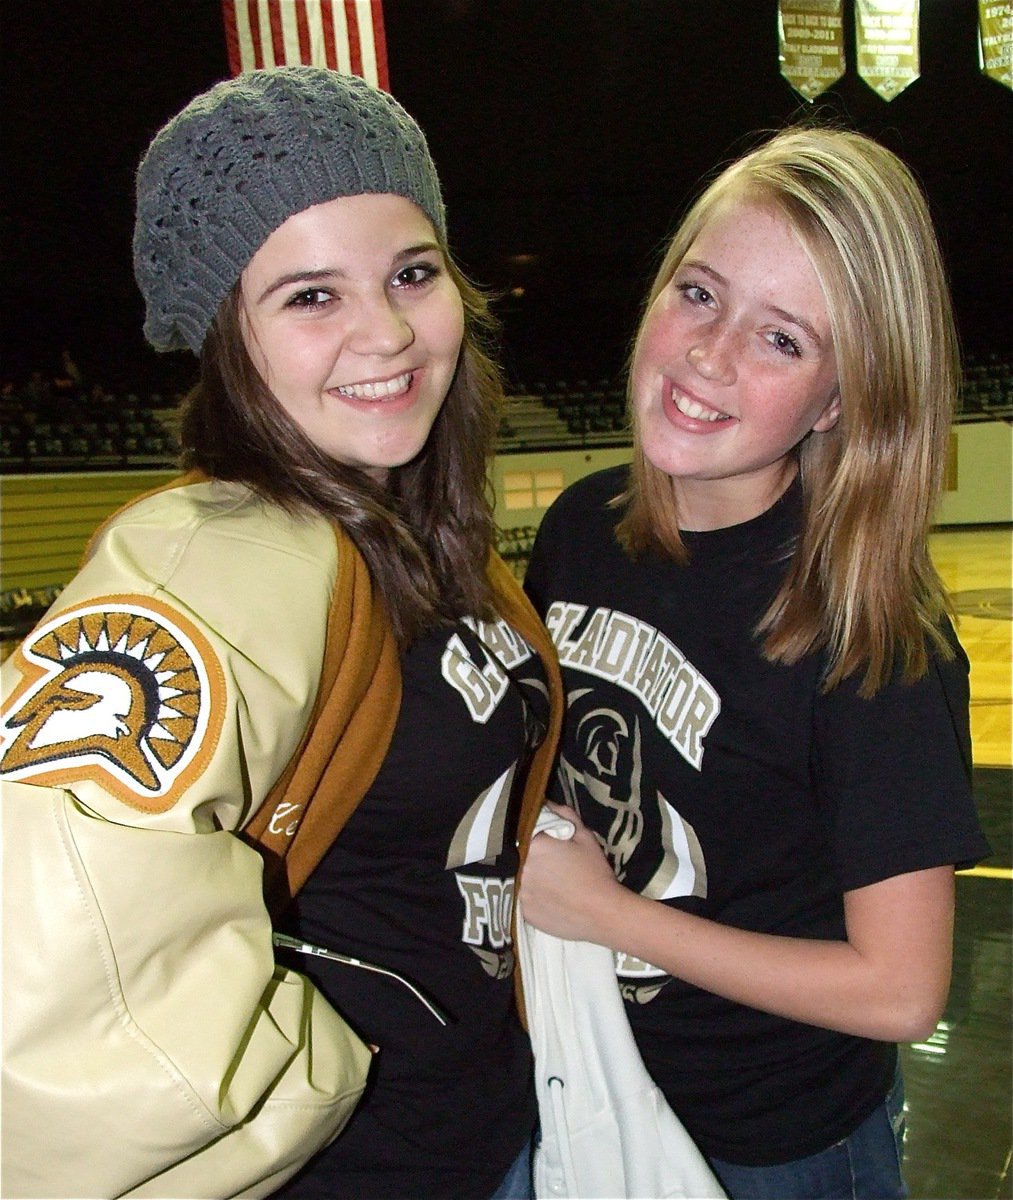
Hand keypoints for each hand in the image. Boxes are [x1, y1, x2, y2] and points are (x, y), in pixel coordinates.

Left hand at [519, 802, 625, 942]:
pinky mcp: (523, 913)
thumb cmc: (595, 872)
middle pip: (513, 854)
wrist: (603, 914)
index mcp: (533, 844)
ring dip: (522, 874)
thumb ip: (564, 815)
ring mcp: (519, 892)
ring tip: (541, 878)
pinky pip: (518, 898)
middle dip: (523, 853)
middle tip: (541, 860)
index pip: (520, 831)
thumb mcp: (584, 836)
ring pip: (513, 877)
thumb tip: (547, 803)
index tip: (536, 837)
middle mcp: (520, 867)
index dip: (526, 833)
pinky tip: (541, 896)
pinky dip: (527, 895)